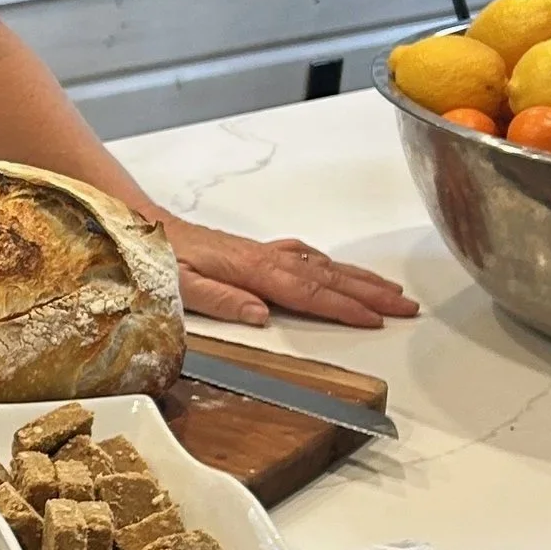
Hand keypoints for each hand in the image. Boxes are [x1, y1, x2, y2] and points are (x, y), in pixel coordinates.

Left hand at [161, 219, 417, 331]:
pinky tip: (340, 271)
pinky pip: (306, 257)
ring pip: (323, 265)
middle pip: (327, 276)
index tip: (377, 320)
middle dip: (370, 293)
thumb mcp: (177, 287)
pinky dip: (332, 265)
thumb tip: (262, 315)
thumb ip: (220, 300)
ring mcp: (263, 253)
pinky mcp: (256, 252)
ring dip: (359, 278)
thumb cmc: (158, 261)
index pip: (308, 293)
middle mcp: (264, 258)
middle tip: (407, 307)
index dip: (344, 308)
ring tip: (392, 291)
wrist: (143, 229)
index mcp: (250, 270)